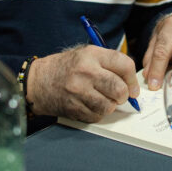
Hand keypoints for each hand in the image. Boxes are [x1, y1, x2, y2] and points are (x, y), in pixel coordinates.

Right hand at [25, 45, 139, 121]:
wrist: (38, 81)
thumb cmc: (67, 67)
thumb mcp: (87, 54)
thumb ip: (109, 63)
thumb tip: (131, 81)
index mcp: (92, 55)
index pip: (124, 65)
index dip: (133, 79)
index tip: (133, 87)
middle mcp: (86, 72)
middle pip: (120, 89)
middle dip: (124, 95)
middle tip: (120, 95)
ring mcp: (78, 92)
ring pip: (110, 106)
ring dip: (110, 105)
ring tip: (103, 99)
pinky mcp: (73, 108)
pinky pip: (97, 116)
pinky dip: (98, 113)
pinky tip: (91, 104)